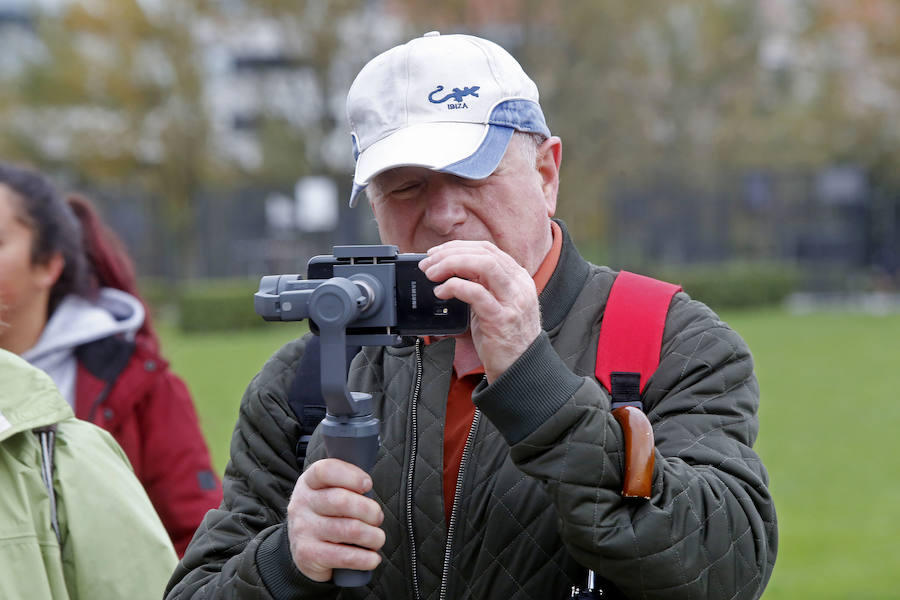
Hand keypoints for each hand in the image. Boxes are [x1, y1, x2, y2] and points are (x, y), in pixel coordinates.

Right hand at [286, 458, 384, 581]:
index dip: (351, 476)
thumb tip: (370, 486)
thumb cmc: (328, 513)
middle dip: (370, 510)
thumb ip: (347, 483)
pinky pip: (344, 557)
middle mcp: (302, 503)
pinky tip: (373, 558)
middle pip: (342, 501)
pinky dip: (365, 558)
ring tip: (378, 538)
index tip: (368, 485)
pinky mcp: (308, 554)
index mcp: (309, 482)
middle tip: (377, 517)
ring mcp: (303, 529)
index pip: (326, 470)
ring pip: (349, 529)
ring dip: (373, 536)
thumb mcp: (329, 491)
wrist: (304, 550)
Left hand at [419, 240, 541, 381]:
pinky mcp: (502, 318)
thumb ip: (480, 286)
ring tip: (432, 275)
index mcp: (517, 278)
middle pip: (483, 252)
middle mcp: (518, 285)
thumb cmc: (503, 338)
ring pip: (483, 265)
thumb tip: (449, 271)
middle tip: (427, 264)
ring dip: (451, 264)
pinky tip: (441, 292)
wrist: (519, 370)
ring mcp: (513, 301)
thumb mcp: (495, 304)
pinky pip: (476, 293)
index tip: (435, 253)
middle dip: (450, 254)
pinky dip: (454, 287)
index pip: (487, 249)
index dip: (457, 247)